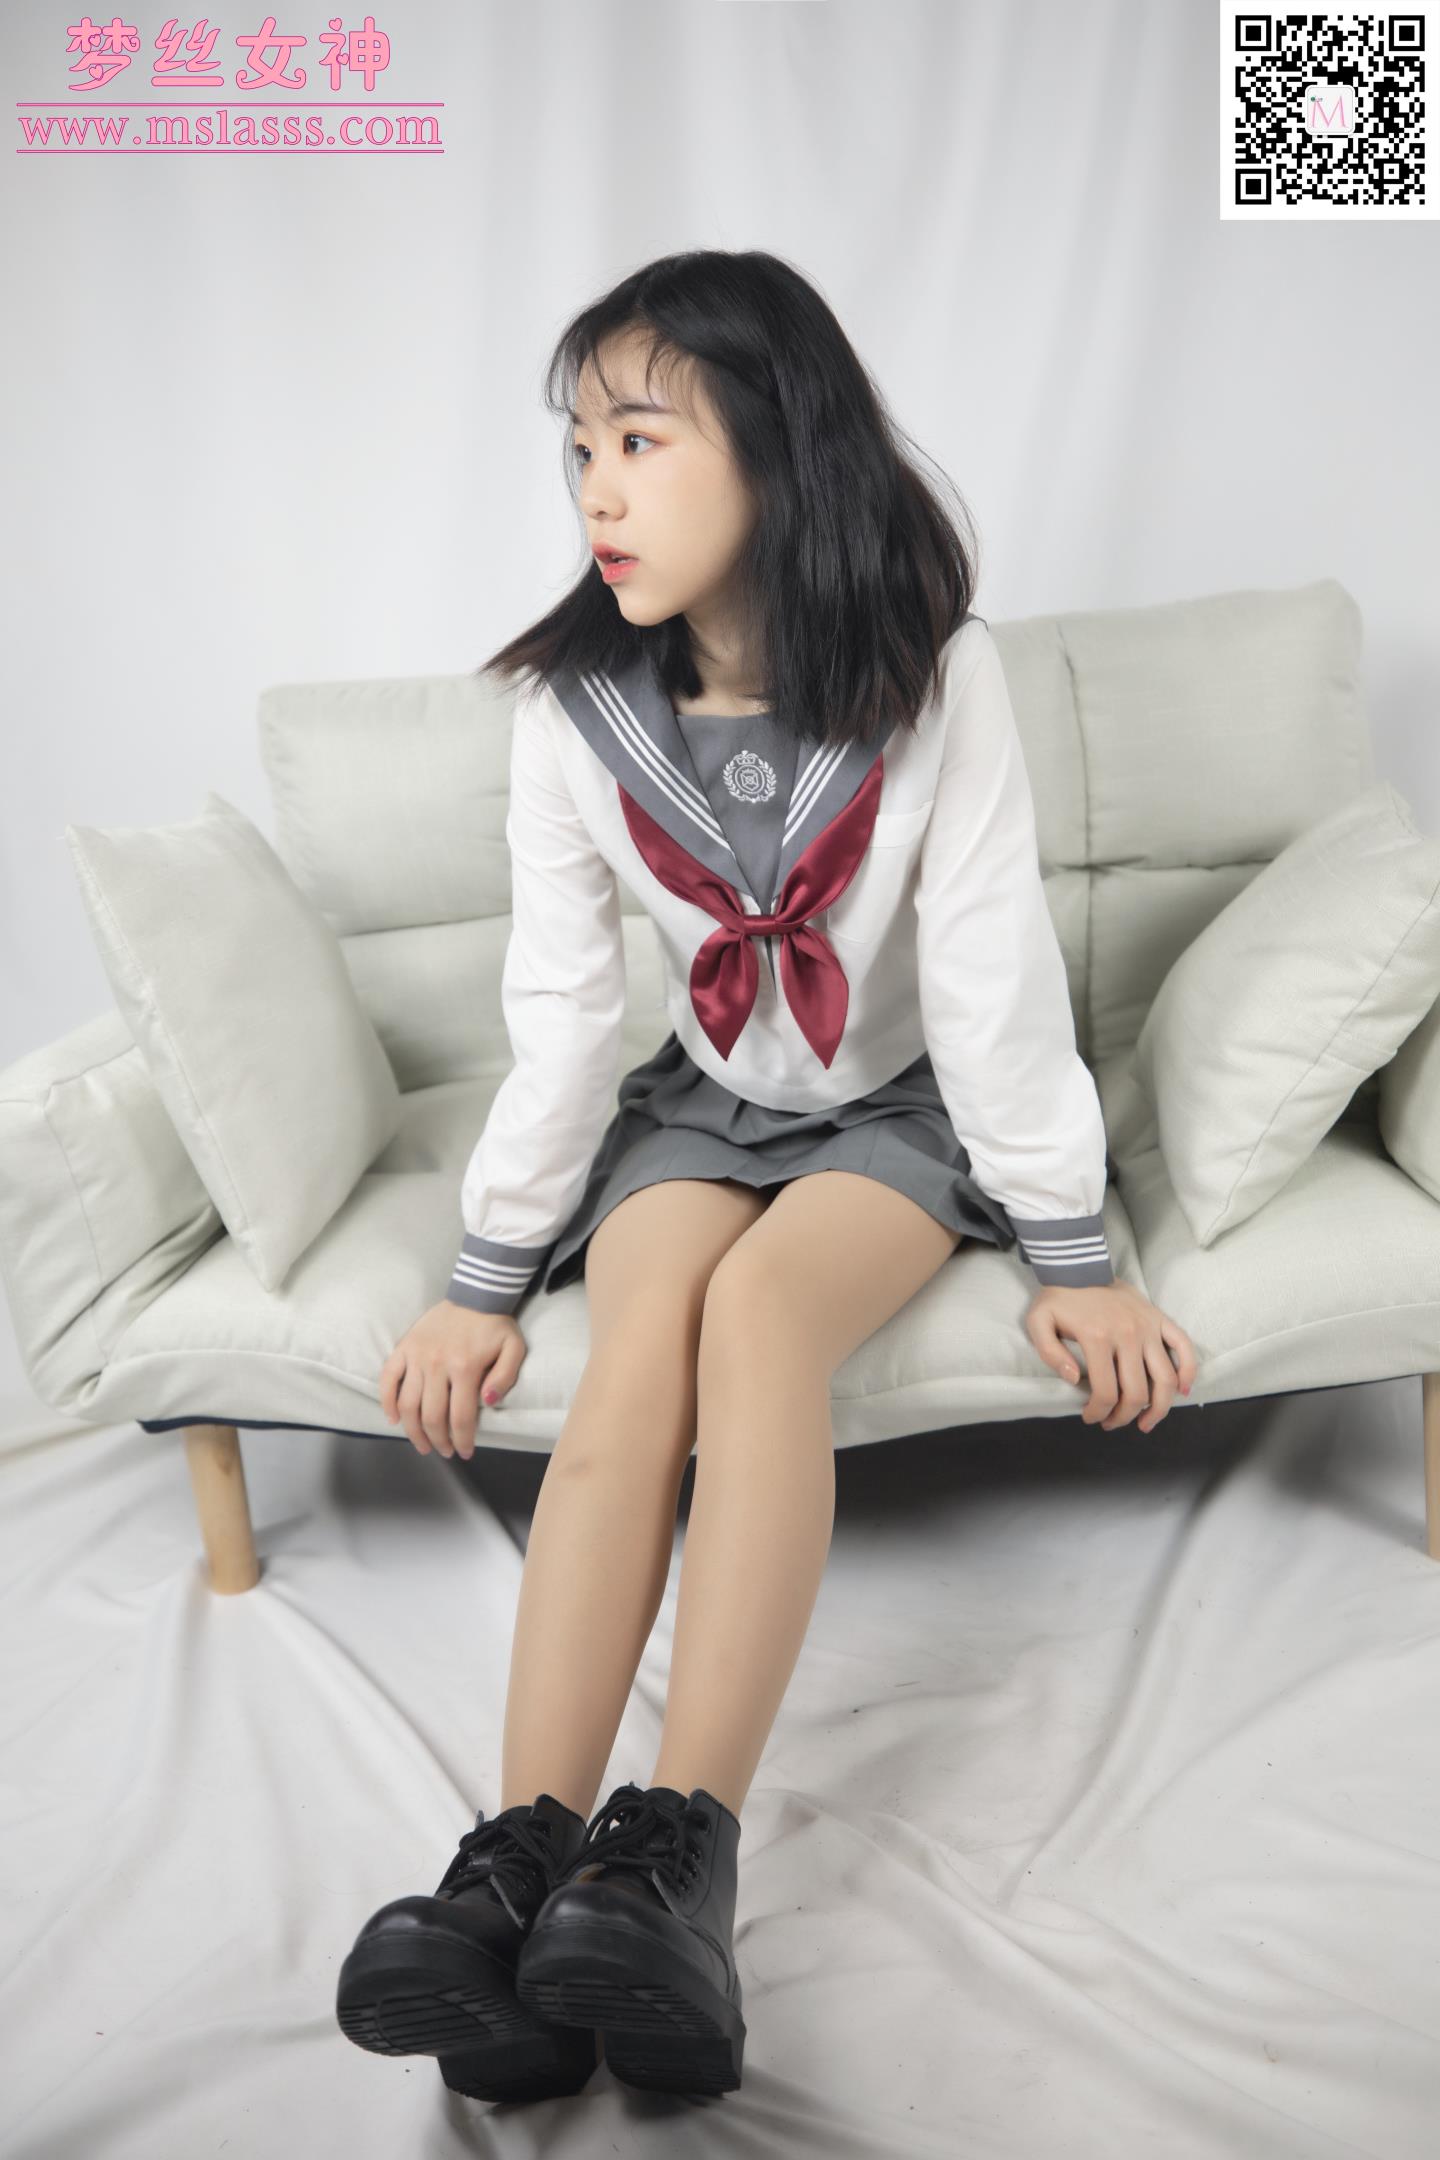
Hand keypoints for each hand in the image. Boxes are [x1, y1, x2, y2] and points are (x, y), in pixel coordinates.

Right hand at [379, 1300, 526, 1459]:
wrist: (474, 1294)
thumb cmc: (495, 1325)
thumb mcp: (514, 1349)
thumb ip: (505, 1377)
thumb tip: (488, 1402)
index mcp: (465, 1367)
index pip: (460, 1417)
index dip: (462, 1440)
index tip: (465, 1453)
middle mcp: (437, 1364)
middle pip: (432, 1416)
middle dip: (438, 1441)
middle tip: (445, 1452)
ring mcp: (417, 1356)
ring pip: (408, 1404)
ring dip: (413, 1431)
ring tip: (422, 1445)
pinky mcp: (404, 1347)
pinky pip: (388, 1378)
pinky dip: (387, 1401)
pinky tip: (393, 1419)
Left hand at [1025, 1279, 1197, 1431]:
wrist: (1079, 1265)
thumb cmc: (1058, 1298)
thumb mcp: (1039, 1323)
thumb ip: (1050, 1354)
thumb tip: (1073, 1379)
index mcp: (1098, 1339)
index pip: (1105, 1393)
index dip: (1098, 1413)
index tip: (1090, 1418)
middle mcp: (1128, 1335)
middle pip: (1137, 1393)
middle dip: (1124, 1417)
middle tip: (1112, 1423)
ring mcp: (1148, 1327)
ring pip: (1165, 1379)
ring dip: (1158, 1408)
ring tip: (1146, 1423)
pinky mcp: (1160, 1319)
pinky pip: (1183, 1347)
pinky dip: (1187, 1370)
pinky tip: (1181, 1390)